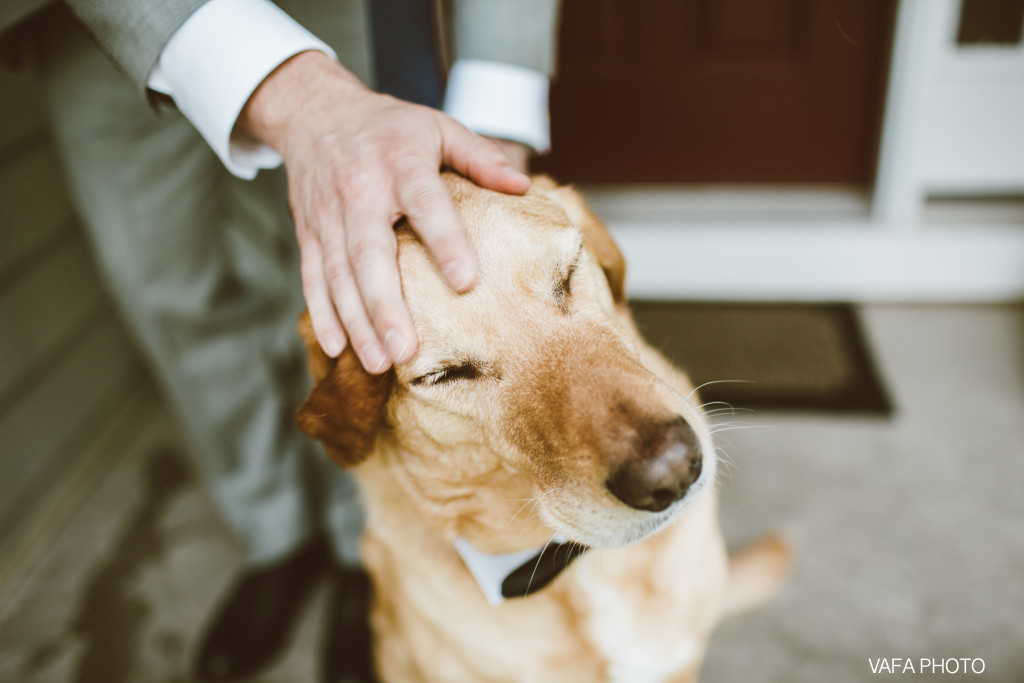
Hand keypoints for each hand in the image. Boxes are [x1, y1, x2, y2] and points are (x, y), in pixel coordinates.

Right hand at [237, 51, 530, 372]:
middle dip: (386, 306)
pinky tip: (336, 348)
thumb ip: (479, 156)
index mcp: (400, 163)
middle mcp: (359, 191)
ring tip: (379, 362)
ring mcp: (328, 216)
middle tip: (407, 350)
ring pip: (339, 276)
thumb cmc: (390, 127)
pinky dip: (322, 314)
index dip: (445, 241)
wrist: (314, 112)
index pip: (425, 204)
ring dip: (357, 322)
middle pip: (370, 254)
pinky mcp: (308, 234)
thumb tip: (522, 187)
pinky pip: (312, 278)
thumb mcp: (437, 127)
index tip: (466, 281)